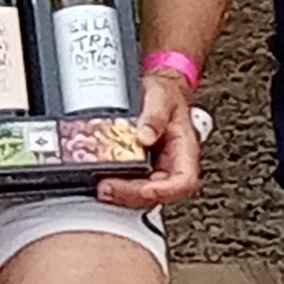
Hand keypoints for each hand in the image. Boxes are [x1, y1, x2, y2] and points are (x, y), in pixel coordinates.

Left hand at [90, 66, 207, 215]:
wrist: (155, 89)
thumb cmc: (165, 94)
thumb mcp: (161, 96)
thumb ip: (155, 114)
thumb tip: (145, 135)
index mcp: (184, 149)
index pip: (182, 182)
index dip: (162, 190)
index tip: (141, 188)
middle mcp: (171, 164)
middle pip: (157, 194)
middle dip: (131, 195)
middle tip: (107, 187)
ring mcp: (154, 168)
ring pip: (141, 194)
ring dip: (120, 195)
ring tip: (100, 186)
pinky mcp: (138, 168)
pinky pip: (128, 183)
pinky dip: (114, 185)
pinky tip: (98, 179)